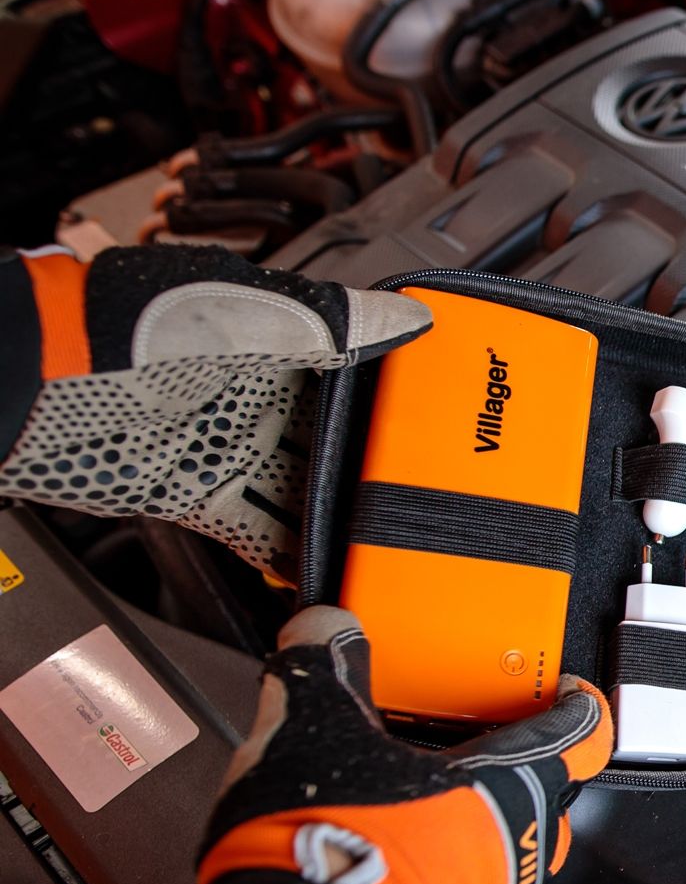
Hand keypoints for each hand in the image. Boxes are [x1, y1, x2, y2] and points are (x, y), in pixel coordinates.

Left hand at [0, 245, 428, 579]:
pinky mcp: (196, 493)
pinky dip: (287, 554)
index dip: (389, 396)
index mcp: (272, 344)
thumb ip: (344, 324)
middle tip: (418, 496)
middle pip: (327, 440)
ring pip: (297, 490)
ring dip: (334, 518)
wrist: (51, 385)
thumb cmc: (144, 332)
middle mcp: (251, 397)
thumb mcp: (262, 313)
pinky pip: (256, 531)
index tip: (435, 422)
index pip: (350, 371)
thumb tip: (414, 320)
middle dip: (368, 467)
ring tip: (383, 543)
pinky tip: (322, 570)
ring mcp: (224, 447)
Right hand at [195, 606, 611, 883]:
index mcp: (507, 789)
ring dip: (466, 830)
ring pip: (499, 858)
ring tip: (408, 808)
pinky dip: (434, 882)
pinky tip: (380, 869)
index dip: (578, 706)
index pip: (579, 736)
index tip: (571, 694)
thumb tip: (327, 632)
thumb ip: (325, 662)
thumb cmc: (320, 851)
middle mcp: (512, 855)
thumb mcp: (309, 720)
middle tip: (463, 748)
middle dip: (506, 772)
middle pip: (540, 800)